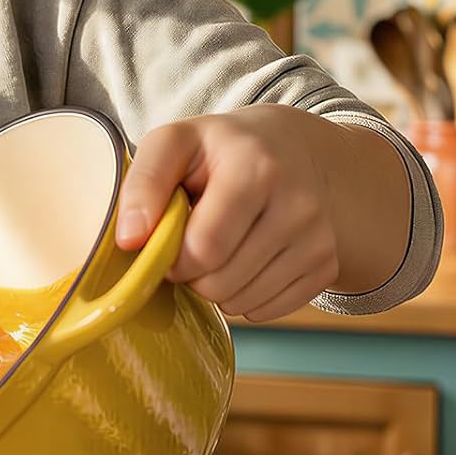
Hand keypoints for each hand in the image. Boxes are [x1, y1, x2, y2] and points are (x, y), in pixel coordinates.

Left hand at [114, 105, 341, 321]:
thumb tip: (128, 239)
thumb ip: (143, 184)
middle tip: (190, 244)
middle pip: (221, 282)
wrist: (293, 148)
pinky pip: (268, 311)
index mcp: (256, 167)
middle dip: (191, 274)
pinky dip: (243, 299)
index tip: (164, 240)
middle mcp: (297, 204)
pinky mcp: (327, 264)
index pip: (204, 248)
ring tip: (216, 250)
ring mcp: (318, 238)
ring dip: (214, 288)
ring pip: (242, 302)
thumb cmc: (220, 149)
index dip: (171, 257)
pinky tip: (242, 263)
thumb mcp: (175, 142)